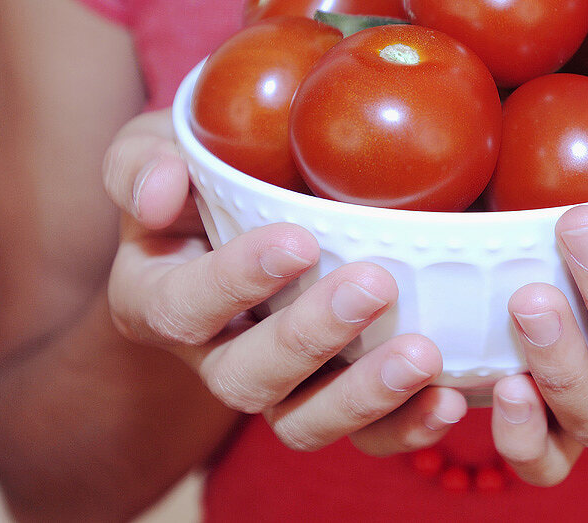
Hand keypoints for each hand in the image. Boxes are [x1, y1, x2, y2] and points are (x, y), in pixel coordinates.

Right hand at [101, 109, 467, 454]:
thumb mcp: (157, 150)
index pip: (182, 306)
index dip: (235, 282)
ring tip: (423, 355)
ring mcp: (276, 386)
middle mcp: (213, 356)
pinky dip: (404, 428)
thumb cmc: (203, 176)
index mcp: (159, 298)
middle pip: (247, 378)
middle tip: (374, 285)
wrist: (250, 210)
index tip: (299, 241)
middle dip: (310, 337)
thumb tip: (161, 191)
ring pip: (302, 422)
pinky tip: (446, 399)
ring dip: (364, 394)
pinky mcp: (331, 398)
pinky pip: (361, 436)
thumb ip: (141, 163)